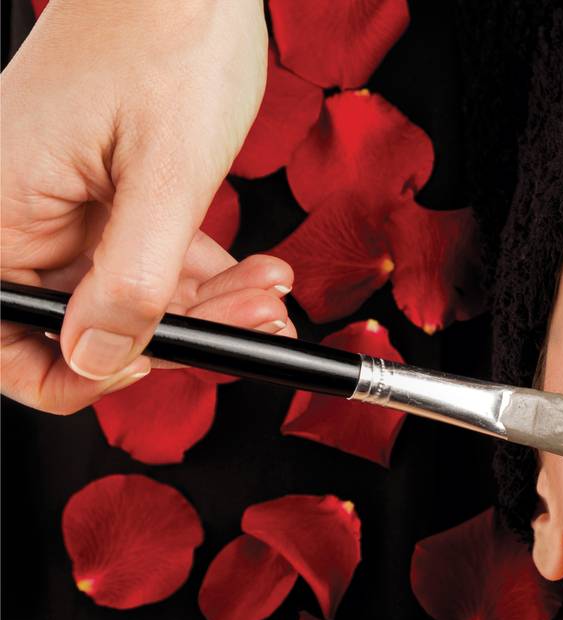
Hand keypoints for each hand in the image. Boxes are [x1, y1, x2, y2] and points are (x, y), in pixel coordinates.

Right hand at [0, 0, 296, 414]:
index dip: (81, 371)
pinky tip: (258, 271)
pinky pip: (146, 258)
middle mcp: (15, 210)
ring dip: (208, 306)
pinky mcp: (103, 191)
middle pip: (84, 322)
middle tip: (255, 320)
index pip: (8, 340)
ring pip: (129, 295)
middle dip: (180, 333)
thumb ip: (132, 281)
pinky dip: (203, 273)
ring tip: (270, 290)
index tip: (158, 362)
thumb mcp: (165, 178)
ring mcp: (60, 201)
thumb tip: (100, 357)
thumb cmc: (166, 39)